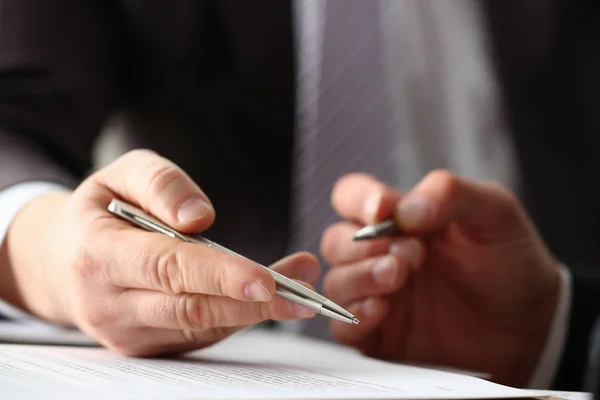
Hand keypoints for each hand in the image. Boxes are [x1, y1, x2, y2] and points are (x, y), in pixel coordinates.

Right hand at [4, 149, 319, 355]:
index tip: (267, 280)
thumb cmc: (97, 213)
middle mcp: (110, 302)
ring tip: (301, 290)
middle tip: (305, 294)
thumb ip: (160, 184)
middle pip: (192, 310)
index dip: (220, 276)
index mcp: (100, 254)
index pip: (168, 269)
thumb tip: (199, 216)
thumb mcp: (118, 175)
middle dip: (253, 306)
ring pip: (201, 328)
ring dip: (255, 313)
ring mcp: (126, 331)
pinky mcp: (143, 345)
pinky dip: (237, 317)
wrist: (58, 261)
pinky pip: (198, 335)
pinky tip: (267, 298)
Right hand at [320, 171, 560, 385]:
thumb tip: (405, 209)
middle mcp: (383, 254)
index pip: (353, 197)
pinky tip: (383, 310)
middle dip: (363, 244)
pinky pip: (345, 327)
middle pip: (336, 240)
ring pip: (336, 282)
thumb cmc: (510, 263)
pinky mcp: (381, 335)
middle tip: (410, 254)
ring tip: (397, 277)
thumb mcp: (494, 213)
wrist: (533, 325)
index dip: (357, 200)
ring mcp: (379, 295)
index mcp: (401, 219)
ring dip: (360, 276)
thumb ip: (450, 194)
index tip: (381, 210)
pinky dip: (355, 316)